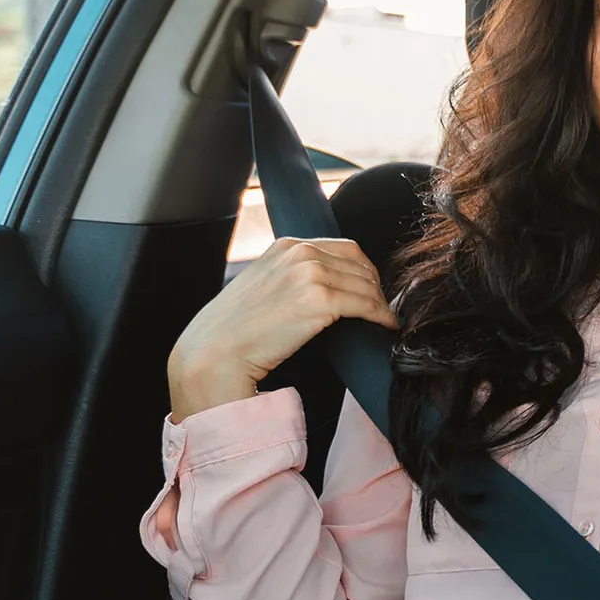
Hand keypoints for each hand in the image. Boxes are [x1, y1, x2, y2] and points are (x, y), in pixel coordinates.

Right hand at [166, 236, 395, 421]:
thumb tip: (326, 283)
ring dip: (381, 304)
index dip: (364, 270)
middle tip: (382, 307)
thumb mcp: (263, 283)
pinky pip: (367, 305)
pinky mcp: (320, 300)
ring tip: (384, 319)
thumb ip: (292, 275)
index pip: (344, 248)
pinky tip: (385, 326)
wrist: (214, 353)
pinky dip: (381, 316)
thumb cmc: (234, 328)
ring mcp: (311, 274)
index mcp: (287, 245)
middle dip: (375, 287)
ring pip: (367, 286)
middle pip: (360, 265)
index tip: (371, 288)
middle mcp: (300, 253)